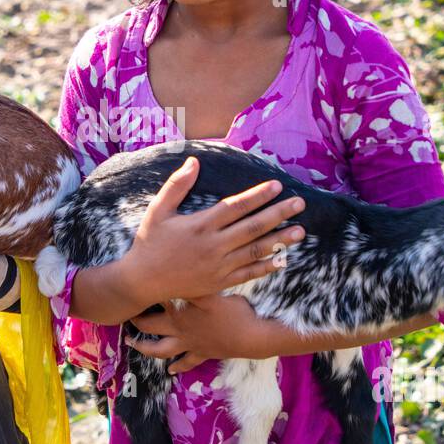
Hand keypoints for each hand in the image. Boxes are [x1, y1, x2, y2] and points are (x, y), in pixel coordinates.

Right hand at [120, 155, 306, 306]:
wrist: (142, 281)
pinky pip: (247, 274)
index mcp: (200, 225)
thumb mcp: (158, 210)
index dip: (258, 195)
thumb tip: (194, 162)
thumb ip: (176, 186)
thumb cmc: (149, 242)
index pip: (236, 207)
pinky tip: (282, 259)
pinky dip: (266, 267)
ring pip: (255, 251)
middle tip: (300, 203)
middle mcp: (213, 246)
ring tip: (300, 231)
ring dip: (279, 240)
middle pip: (252, 227)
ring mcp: (218, 266)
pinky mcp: (219, 282)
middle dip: (278, 214)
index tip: (277, 185)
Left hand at [125, 293, 268, 374]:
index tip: (129, 288)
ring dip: (145, 348)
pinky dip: (178, 366)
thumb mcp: (211, 291)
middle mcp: (179, 329)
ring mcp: (189, 344)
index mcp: (179, 311)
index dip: (140, 295)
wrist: (250, 336)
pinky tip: (170, 370)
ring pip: (161, 350)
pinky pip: (186, 363)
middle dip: (136, 323)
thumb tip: (175, 268)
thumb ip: (192, 282)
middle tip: (127, 317)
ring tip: (133, 345)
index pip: (154, 301)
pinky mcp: (201, 354)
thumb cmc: (232, 311)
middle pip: (150, 327)